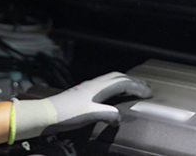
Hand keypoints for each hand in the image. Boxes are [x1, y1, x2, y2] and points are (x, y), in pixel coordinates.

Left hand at [13, 72, 151, 139]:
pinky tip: (113, 95)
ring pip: (111, 79)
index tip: (149, 94)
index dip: (138, 87)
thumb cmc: (67, 113)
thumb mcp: (90, 114)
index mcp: (99, 87)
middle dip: (134, 82)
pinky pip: (105, 84)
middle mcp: (95, 84)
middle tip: (146, 88)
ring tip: (134, 89)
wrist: (47, 113)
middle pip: (119, 77)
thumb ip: (107, 114)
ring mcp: (89, 87)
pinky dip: (115, 86)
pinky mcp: (84, 92)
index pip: (123, 83)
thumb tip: (119, 117)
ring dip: (125, 82)